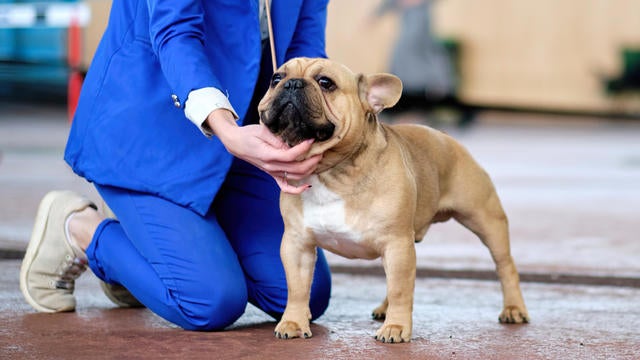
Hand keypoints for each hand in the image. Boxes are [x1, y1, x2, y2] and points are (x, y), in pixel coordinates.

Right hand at [206, 109, 320, 193]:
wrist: (236, 143)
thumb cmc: (248, 134)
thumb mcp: (262, 131)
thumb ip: (278, 139)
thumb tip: (293, 144)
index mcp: (268, 155)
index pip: (290, 155)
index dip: (303, 149)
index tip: (312, 140)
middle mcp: (271, 167)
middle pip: (297, 168)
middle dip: (312, 160)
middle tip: (320, 150)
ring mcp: (271, 172)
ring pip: (295, 177)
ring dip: (309, 170)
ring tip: (317, 159)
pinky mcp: (272, 174)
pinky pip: (285, 187)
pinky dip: (297, 189)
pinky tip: (307, 185)